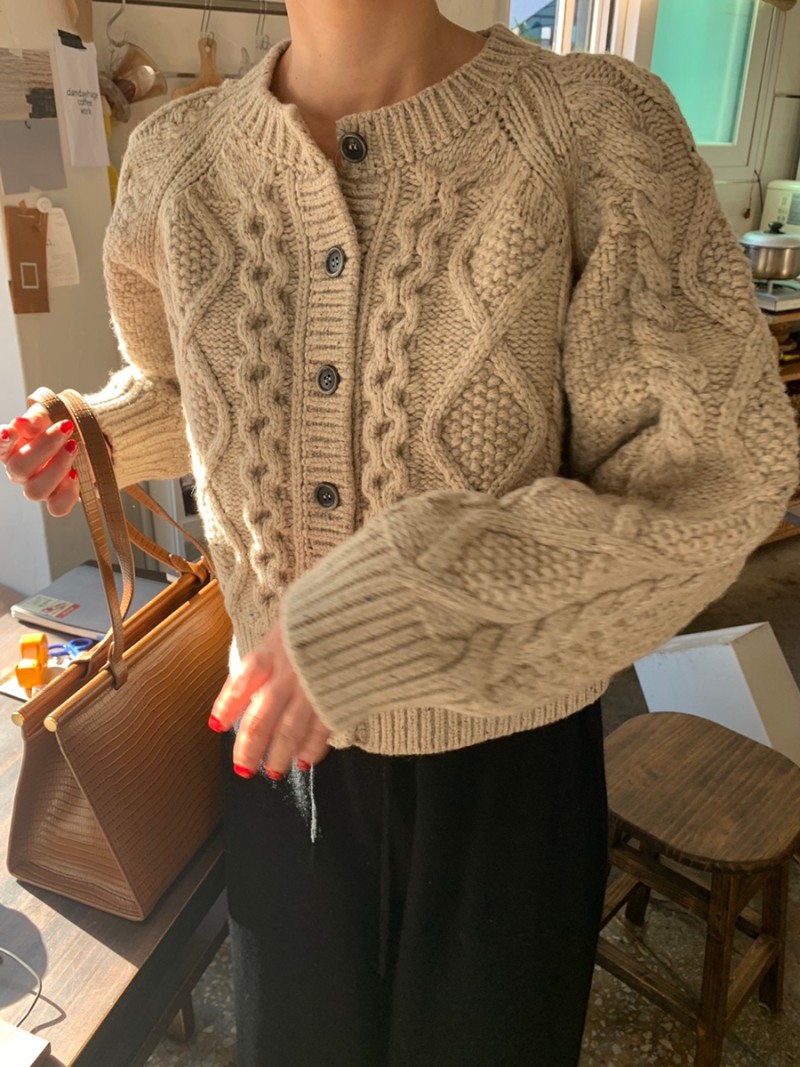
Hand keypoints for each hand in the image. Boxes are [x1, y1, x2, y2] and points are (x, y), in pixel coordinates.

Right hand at [1, 405, 79, 516]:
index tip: (11, 431)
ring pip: (35, 491)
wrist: (86, 441)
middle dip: (44, 446)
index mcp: (12, 449)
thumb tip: (23, 423)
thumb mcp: (48, 415)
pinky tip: (76, 473)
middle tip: (66, 427)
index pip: (0, 448)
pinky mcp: (57, 500)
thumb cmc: (59, 427)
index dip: (1, 442)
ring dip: (57, 468)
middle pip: (19, 469)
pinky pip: (58, 507)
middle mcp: (20, 472)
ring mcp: (38, 487)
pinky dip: (68, 492)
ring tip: (73, 446)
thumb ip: (35, 418)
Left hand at [209, 620, 330, 778]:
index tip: (216, 726)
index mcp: (273, 650)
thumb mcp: (290, 621)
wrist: (368, 608)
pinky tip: (305, 759)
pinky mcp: (339, 697)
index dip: (227, 706)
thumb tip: (255, 674)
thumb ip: (274, 648)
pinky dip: (312, 747)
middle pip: (261, 718)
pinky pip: (321, 729)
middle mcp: (288, 673)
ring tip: (272, 771)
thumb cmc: (324, 613)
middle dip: (249, 747)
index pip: (241, 682)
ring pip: (289, 731)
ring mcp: (313, 688)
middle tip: (243, 768)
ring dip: (278, 755)